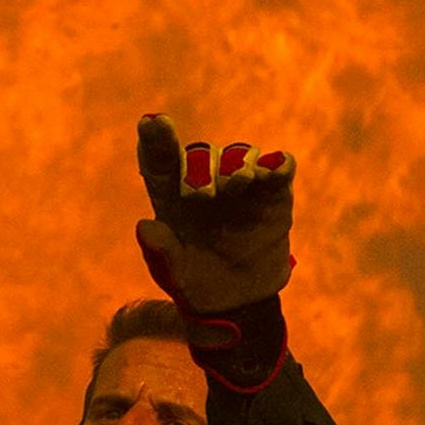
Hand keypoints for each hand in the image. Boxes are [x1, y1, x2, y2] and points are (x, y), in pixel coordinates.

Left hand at [135, 114, 294, 312]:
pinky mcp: (274, 193)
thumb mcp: (174, 275)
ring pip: (238, 155)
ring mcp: (241, 186)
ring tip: (239, 183)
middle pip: (201, 156)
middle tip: (202, 195)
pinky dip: (278, 164)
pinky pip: (279, 167)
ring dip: (238, 164)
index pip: (160, 161)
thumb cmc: (197, 284)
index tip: (153, 123)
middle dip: (201, 166)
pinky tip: (276, 168)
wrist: (239, 302)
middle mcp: (205, 183)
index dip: (156, 140)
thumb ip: (160, 253)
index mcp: (172, 196)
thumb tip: (145, 226)